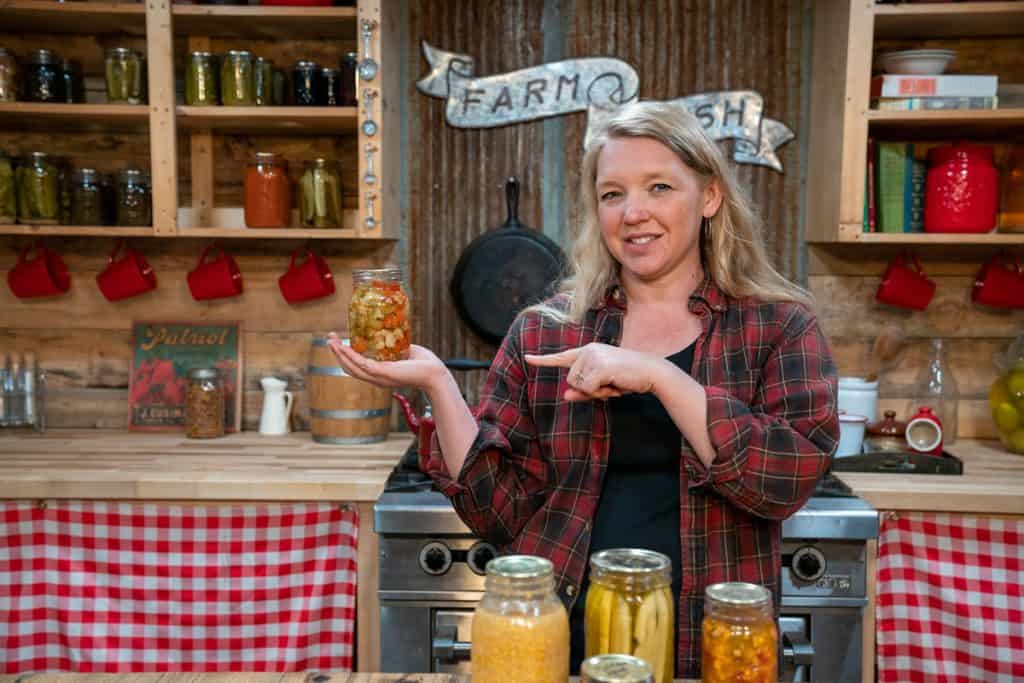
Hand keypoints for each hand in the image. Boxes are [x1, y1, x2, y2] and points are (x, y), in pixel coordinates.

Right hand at [326, 332, 447, 391]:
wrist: (435, 372)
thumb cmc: (424, 364)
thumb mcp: (404, 350)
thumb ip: (394, 345)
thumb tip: (389, 332)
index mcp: (380, 375)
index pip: (357, 368)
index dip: (345, 357)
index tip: (338, 343)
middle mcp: (376, 378)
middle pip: (349, 368)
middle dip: (337, 354)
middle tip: (329, 339)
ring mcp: (378, 377)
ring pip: (351, 367)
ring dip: (338, 353)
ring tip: (330, 340)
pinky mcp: (381, 373)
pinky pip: (360, 364)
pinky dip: (349, 355)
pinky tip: (342, 346)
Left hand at [524, 343, 664, 401]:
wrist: (651, 372)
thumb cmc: (628, 378)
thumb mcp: (603, 386)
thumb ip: (583, 391)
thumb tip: (565, 395)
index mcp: (588, 351)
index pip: (562, 357)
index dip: (543, 360)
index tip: (527, 358)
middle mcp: (588, 350)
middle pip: (571, 380)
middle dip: (589, 389)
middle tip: (610, 384)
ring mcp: (593, 356)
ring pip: (578, 385)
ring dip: (596, 391)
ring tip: (614, 383)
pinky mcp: (599, 365)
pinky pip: (588, 388)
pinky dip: (601, 392)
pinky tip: (615, 385)